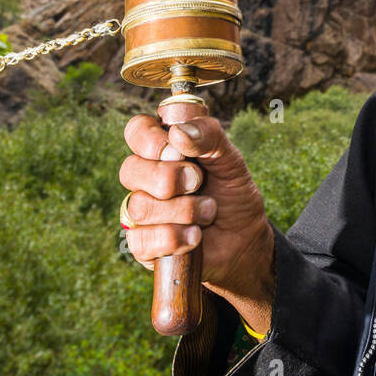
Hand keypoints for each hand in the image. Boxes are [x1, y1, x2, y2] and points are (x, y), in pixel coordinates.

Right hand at [119, 113, 274, 331]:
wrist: (244, 239)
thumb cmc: (233, 195)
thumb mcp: (231, 161)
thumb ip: (210, 137)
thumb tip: (178, 132)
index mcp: (163, 150)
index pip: (136, 131)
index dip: (147, 138)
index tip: (172, 148)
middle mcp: (145, 178)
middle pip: (130, 170)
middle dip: (170, 178)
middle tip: (198, 182)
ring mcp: (140, 212)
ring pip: (140, 206)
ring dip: (183, 210)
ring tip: (208, 213)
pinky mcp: (142, 244)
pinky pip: (142, 239)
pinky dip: (176, 238)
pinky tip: (195, 237)